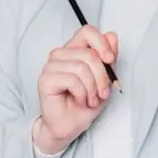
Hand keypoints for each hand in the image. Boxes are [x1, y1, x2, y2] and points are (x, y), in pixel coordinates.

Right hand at [33, 26, 118, 153]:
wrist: (70, 126)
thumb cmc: (85, 102)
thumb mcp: (104, 79)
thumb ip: (108, 58)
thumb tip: (112, 35)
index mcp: (74, 50)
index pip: (87, 31)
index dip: (102, 43)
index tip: (110, 60)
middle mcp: (60, 55)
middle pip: (89, 53)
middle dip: (102, 77)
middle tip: (103, 93)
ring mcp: (50, 66)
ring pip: (81, 67)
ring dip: (92, 88)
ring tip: (91, 99)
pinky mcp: (45, 80)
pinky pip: (72, 79)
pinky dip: (82, 93)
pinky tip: (80, 100)